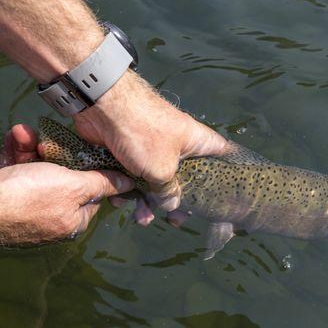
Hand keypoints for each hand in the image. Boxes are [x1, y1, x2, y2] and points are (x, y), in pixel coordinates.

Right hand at [0, 124, 136, 244]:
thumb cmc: (30, 197)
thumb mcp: (75, 187)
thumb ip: (103, 183)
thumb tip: (129, 184)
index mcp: (73, 221)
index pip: (92, 192)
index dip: (89, 167)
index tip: (83, 148)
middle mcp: (52, 219)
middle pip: (62, 179)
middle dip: (55, 152)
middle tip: (47, 137)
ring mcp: (27, 211)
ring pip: (37, 172)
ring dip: (32, 149)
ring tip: (23, 133)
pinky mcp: (6, 201)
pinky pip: (17, 174)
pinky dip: (17, 155)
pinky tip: (14, 137)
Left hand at [73, 72, 226, 212]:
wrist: (102, 106)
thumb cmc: (142, 131)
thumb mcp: (161, 169)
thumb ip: (168, 191)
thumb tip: (171, 205)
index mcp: (197, 142)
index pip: (223, 155)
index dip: (225, 175)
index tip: (223, 196)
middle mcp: (179, 145)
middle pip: (187, 178)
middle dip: (178, 202)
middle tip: (175, 221)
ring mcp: (154, 149)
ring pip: (158, 182)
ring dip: (148, 202)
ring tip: (140, 219)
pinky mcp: (132, 153)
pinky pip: (136, 178)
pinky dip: (129, 191)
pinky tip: (120, 202)